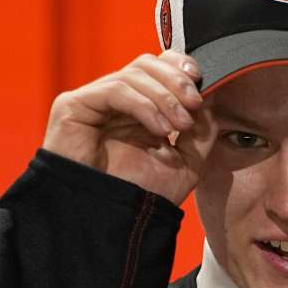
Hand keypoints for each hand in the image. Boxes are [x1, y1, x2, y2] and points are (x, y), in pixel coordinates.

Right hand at [41, 51, 215, 204]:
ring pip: (133, 75)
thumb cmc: (143, 196)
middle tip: (195, 104)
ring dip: (164, 97)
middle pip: (146, 64)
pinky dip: (143, 105)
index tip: (201, 79)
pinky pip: (115, 91)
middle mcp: (114, 101)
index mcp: (138, 108)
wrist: (112, 224)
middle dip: (175, 80)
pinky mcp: (73, 107)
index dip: (178, 66)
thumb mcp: (186, 162)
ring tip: (179, 126)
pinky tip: (159, 129)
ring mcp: (92, 102)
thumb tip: (214, 94)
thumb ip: (202, 130)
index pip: (156, 67)